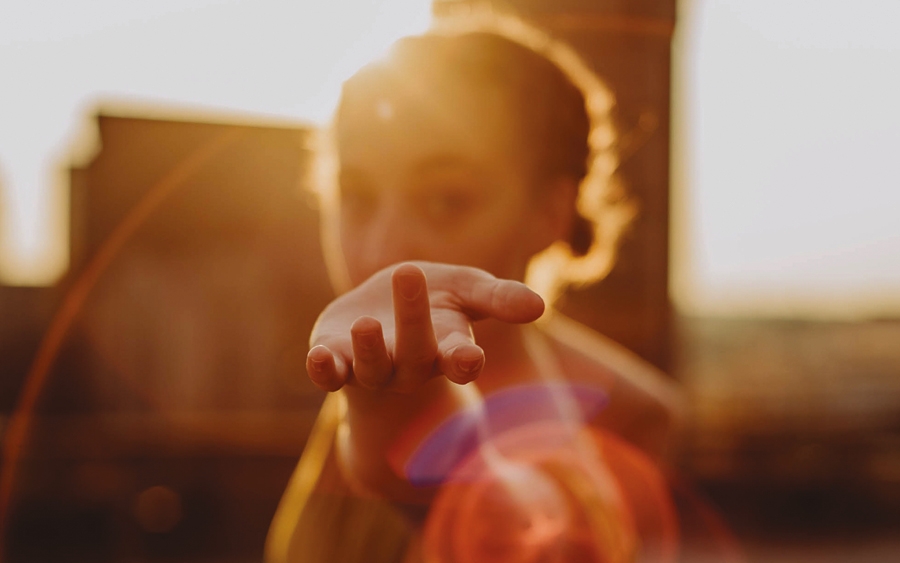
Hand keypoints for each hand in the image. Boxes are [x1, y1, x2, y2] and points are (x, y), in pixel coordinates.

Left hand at [306, 262, 543, 392]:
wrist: (379, 311)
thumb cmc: (433, 302)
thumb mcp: (467, 291)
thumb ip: (499, 298)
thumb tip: (539, 307)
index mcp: (447, 348)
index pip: (461, 359)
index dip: (464, 360)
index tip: (469, 358)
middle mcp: (412, 365)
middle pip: (416, 353)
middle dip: (414, 320)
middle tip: (409, 272)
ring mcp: (373, 368)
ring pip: (373, 368)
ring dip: (370, 350)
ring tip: (366, 325)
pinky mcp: (337, 365)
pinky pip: (330, 375)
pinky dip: (324, 369)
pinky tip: (318, 356)